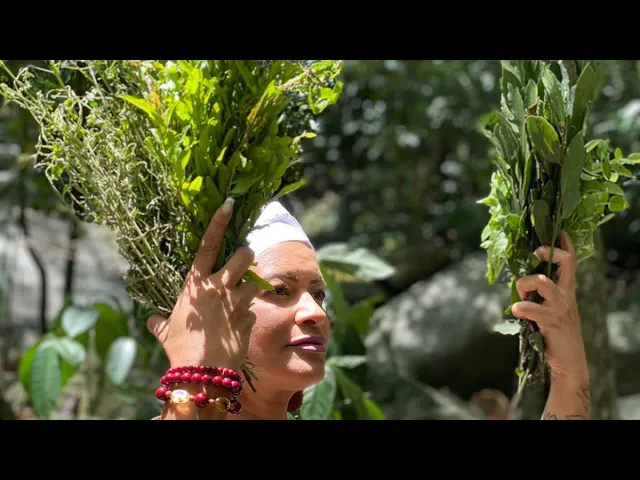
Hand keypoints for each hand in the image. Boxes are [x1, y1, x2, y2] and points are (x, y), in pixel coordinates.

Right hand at [147, 198, 259, 371]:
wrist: (203, 371)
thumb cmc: (181, 348)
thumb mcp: (167, 331)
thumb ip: (161, 322)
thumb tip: (152, 320)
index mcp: (195, 283)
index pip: (208, 244)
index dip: (219, 222)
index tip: (229, 204)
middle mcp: (219, 286)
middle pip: (244, 255)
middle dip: (247, 255)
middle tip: (244, 263)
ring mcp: (237, 300)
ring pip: (254, 282)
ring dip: (249, 289)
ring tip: (239, 303)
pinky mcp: (250, 316)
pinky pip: (253, 309)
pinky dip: (247, 316)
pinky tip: (237, 328)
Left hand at [511, 231, 587, 384]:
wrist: (568, 361)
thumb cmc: (555, 333)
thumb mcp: (550, 309)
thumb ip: (540, 295)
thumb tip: (519, 283)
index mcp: (566, 290)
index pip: (570, 262)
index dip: (565, 245)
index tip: (559, 230)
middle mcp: (566, 295)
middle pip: (565, 264)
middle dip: (548, 253)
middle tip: (535, 254)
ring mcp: (561, 307)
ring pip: (542, 282)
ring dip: (524, 283)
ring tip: (519, 297)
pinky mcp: (552, 321)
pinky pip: (532, 309)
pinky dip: (520, 308)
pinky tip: (517, 312)